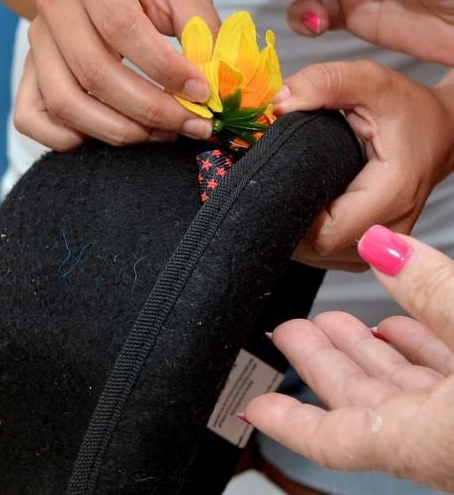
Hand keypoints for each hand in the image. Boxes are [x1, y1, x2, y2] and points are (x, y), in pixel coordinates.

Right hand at [14, 0, 218, 149]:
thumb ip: (202, 27)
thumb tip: (218, 81)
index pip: (123, 27)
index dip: (165, 68)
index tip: (203, 93)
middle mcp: (54, 6)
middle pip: (95, 73)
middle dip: (152, 110)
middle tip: (193, 125)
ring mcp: (35, 42)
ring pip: (65, 103)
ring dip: (119, 131)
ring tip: (162, 133)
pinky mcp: (28, 71)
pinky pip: (32, 118)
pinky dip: (69, 138)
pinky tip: (113, 132)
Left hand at [245, 226, 453, 492]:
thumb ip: (431, 292)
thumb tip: (381, 246)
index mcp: (429, 439)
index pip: (335, 442)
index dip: (289, 423)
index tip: (253, 408)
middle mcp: (443, 438)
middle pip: (362, 402)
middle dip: (322, 362)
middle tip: (292, 329)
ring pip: (403, 388)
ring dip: (368, 351)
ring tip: (338, 320)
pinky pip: (441, 379)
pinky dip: (416, 351)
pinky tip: (401, 328)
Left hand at [273, 60, 453, 268]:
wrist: (441, 132)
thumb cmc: (408, 108)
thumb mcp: (371, 81)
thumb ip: (325, 82)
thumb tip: (278, 102)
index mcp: (392, 193)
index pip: (326, 233)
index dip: (289, 214)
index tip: (267, 181)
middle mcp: (389, 230)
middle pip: (318, 249)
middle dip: (283, 218)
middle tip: (263, 182)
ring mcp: (381, 246)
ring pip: (320, 255)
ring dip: (292, 228)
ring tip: (280, 189)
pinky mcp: (369, 247)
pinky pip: (327, 252)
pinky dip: (306, 232)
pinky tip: (299, 202)